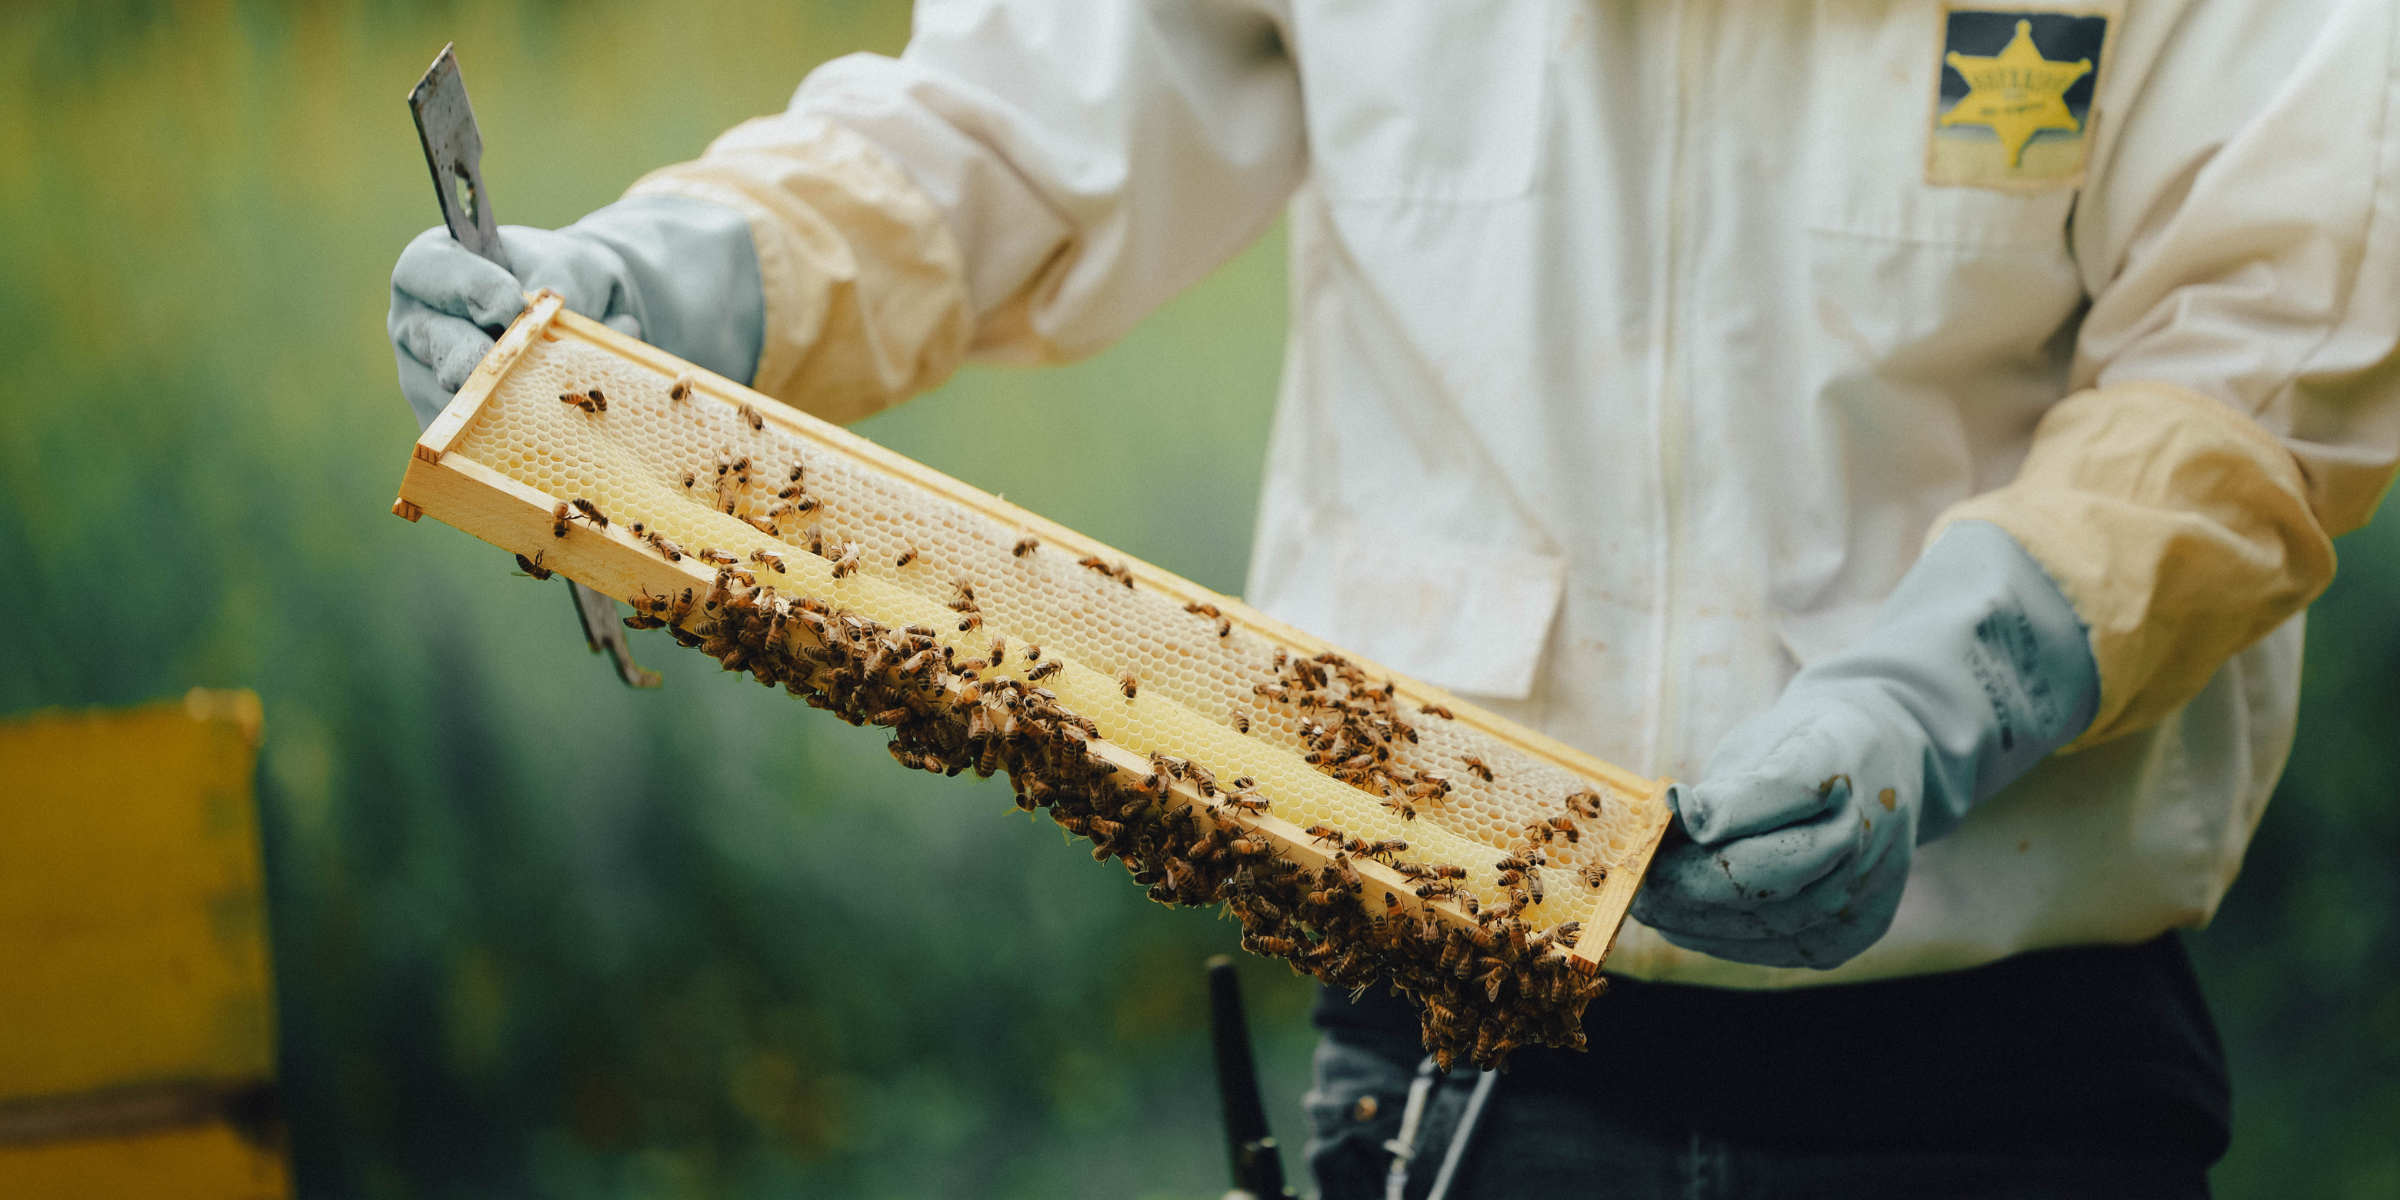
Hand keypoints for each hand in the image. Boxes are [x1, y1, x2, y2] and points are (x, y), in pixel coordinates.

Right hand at [387, 193, 764, 429]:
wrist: (590, 327)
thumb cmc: (570, 280)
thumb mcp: (576, 266)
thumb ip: (560, 273)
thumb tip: (544, 301)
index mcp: (433, 276)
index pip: (422, 271)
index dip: (458, 286)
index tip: (507, 300)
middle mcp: (421, 333)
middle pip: (426, 345)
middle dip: (471, 357)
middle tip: (513, 363)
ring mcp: (438, 389)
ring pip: (452, 404)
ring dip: (507, 402)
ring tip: (561, 394)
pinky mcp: (473, 437)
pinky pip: (490, 445)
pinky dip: (534, 440)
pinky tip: (578, 435)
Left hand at [1631, 521, 2098, 968]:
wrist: (1883, 761)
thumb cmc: (1814, 744)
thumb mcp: (1780, 742)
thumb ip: (1738, 790)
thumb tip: (1687, 817)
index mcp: (1846, 798)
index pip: (1752, 847)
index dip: (1683, 853)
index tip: (1636, 840)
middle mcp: (1863, 863)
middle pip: (1748, 896)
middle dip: (1675, 889)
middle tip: (1623, 875)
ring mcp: (1857, 912)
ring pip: (1751, 932)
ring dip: (1685, 918)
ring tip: (1642, 893)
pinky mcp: (1841, 943)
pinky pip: (1764, 951)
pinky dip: (1711, 935)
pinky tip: (1678, 916)